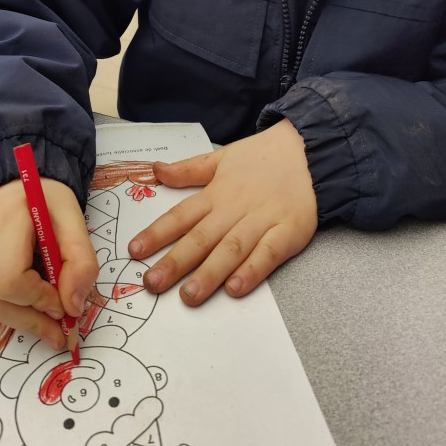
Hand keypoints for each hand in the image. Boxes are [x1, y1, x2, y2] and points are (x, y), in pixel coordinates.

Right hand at [0, 178, 98, 350]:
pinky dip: (13, 307)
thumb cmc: (46, 199)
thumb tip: (73, 307)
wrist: (14, 183)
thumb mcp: (74, 218)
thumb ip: (81, 261)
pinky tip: (33, 303)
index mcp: (4, 220)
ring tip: (51, 325)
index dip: (40, 300)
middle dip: (32, 320)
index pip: (10, 279)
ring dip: (24, 319)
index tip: (65, 305)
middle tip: (62, 332)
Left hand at [128, 119, 317, 302]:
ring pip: (231, 250)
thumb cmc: (263, 157)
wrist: (310, 151)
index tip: (134, 251)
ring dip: (209, 274)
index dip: (156, 233)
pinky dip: (252, 271)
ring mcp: (262, 222)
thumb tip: (155, 170)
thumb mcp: (221, 157)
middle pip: (200, 238)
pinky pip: (268, 255)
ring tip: (189, 295)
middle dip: (174, 262)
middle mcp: (234, 210)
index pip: (180, 216)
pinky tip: (235, 288)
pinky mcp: (289, 232)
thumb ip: (188, 170)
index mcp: (216, 194)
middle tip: (152, 284)